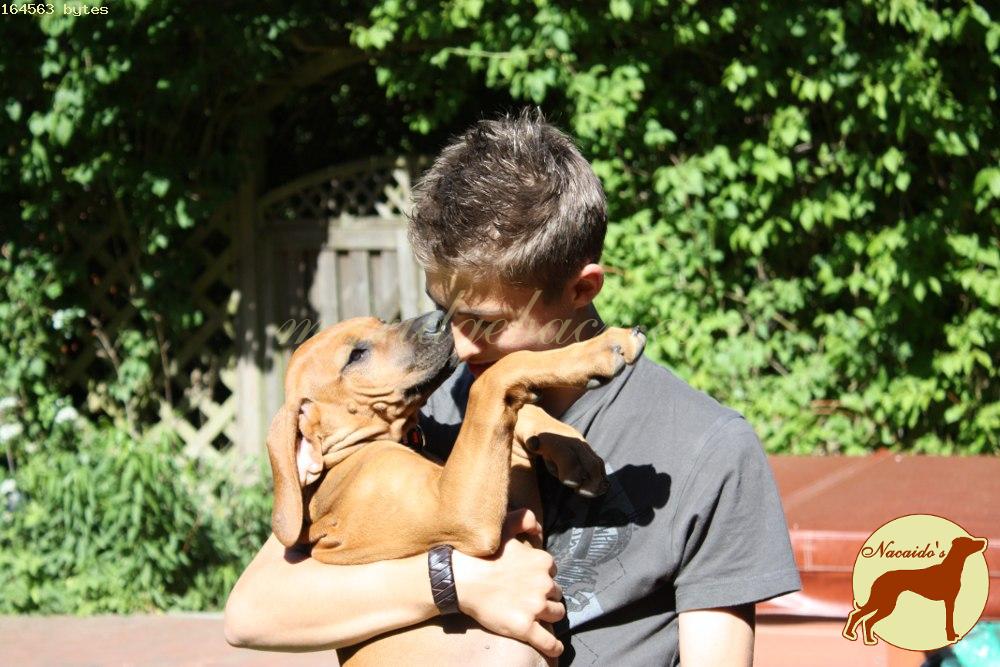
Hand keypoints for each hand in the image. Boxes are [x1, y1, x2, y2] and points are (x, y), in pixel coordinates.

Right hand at [451, 508, 565, 657]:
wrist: (463, 578)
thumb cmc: (482, 554)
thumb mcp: (504, 529)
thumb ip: (523, 520)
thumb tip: (537, 527)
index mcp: (543, 562)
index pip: (553, 574)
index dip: (543, 579)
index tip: (532, 583)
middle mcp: (544, 584)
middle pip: (557, 595)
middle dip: (547, 597)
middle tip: (532, 600)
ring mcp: (535, 606)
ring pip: (556, 614)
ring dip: (550, 617)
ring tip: (538, 618)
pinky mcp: (525, 627)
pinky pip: (548, 641)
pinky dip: (553, 647)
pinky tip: (555, 649)